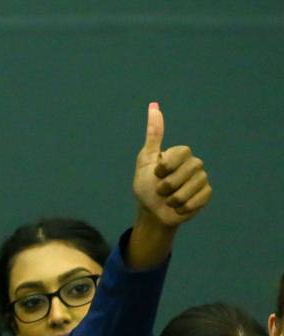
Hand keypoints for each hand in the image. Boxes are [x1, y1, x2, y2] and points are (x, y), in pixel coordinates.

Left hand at [133, 103, 211, 227]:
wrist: (152, 211)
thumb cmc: (146, 185)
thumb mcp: (146, 160)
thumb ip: (153, 135)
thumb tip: (153, 105)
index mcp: (181, 153)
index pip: (180, 153)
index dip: (164, 167)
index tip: (156, 173)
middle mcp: (194, 163)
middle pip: (184, 173)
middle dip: (166, 186)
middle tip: (161, 190)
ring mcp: (202, 178)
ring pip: (189, 189)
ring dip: (173, 199)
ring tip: (169, 199)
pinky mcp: (206, 194)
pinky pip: (197, 200)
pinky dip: (182, 207)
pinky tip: (178, 207)